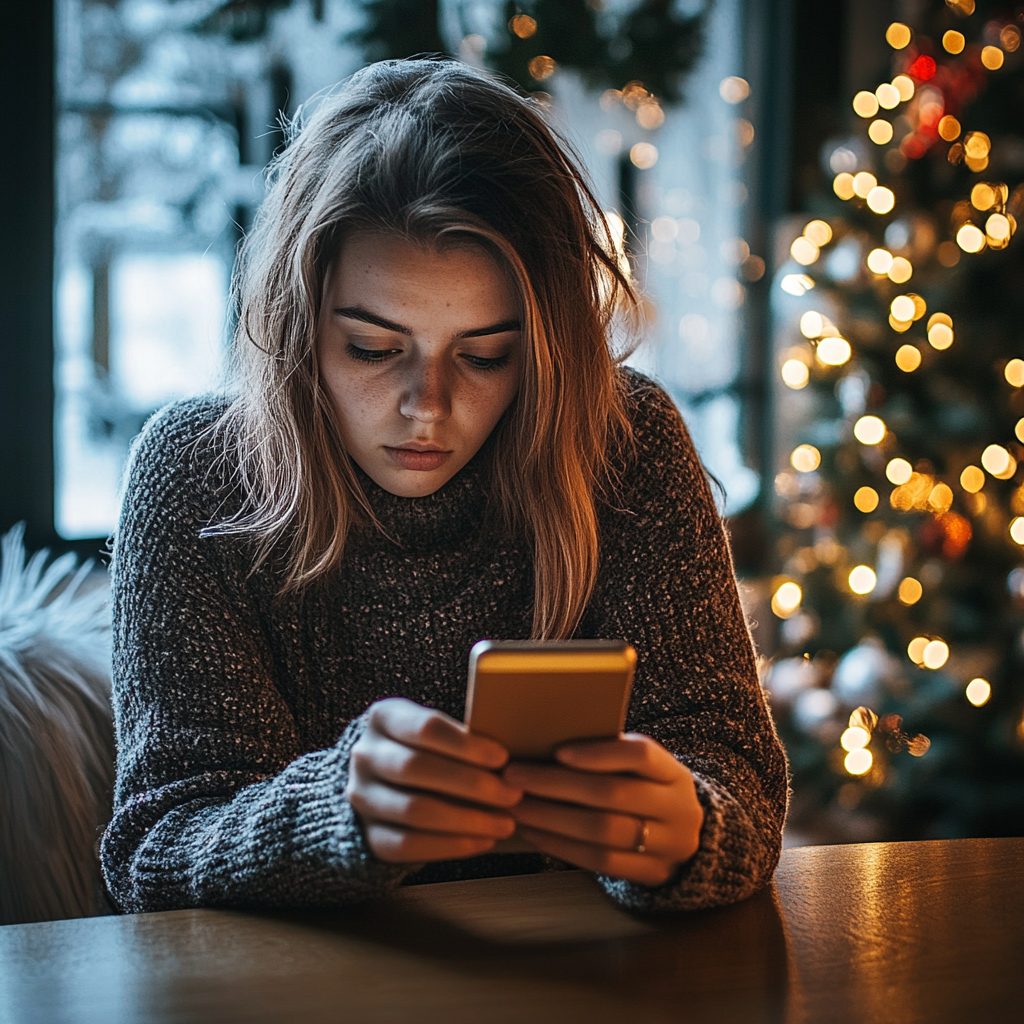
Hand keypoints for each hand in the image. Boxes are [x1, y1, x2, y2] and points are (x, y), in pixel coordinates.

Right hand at [345, 698, 522, 863]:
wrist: (377, 781)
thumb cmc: (420, 749)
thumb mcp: (429, 730)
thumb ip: (458, 737)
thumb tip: (508, 760)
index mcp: (383, 718)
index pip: (425, 728)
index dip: (466, 744)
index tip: (502, 758)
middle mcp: (365, 755)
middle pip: (418, 769)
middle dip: (472, 784)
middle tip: (511, 794)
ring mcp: (361, 797)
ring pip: (414, 811)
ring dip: (467, 820)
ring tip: (505, 823)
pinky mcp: (366, 834)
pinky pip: (407, 845)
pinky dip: (449, 845)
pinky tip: (482, 841)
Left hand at [503, 733, 703, 886]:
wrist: (685, 838)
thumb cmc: (646, 791)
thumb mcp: (643, 771)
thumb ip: (611, 756)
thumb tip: (546, 741)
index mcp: (673, 773)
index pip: (640, 756)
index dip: (599, 753)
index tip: (558, 751)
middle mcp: (677, 808)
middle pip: (613, 794)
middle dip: (557, 785)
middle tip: (514, 777)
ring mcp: (668, 845)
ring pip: (603, 831)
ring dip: (552, 818)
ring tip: (517, 807)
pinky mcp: (651, 874)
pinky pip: (601, 862)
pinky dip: (561, 846)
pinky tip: (533, 833)